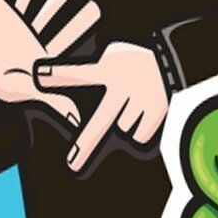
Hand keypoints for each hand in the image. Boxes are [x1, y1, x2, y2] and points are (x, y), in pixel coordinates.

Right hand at [0, 0, 100, 127]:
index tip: (96, 9)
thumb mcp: (28, 92)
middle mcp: (38, 25)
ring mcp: (20, 12)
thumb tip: (76, 123)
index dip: (80, 20)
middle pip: (54, 2)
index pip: (67, 32)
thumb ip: (53, 101)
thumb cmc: (8, 86)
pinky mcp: (0, 6)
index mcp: (48, 46)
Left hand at [34, 42, 170, 172]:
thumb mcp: (115, 54)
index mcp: (109, 69)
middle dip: (85, 145)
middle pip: (101, 123)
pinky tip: (145, 110)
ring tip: (133, 102)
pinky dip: (141, 127)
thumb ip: (97, 69)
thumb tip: (69, 82)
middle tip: (73, 163)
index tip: (39, 75)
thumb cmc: (138, 58)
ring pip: (124, 129)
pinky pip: (140, 134)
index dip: (59, 75)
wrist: (178, 58)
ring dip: (125, 121)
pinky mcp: (158, 113)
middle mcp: (124, 87)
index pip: (80, 73)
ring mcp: (142, 102)